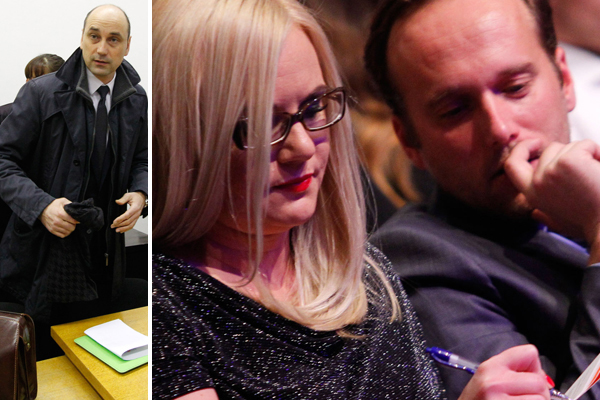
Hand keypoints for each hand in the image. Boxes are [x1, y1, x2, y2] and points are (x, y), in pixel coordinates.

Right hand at [39, 197, 78, 237]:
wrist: (42, 209)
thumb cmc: (53, 205)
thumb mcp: (62, 201)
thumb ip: (70, 204)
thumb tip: (78, 209)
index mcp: (60, 213)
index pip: (73, 220)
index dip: (77, 220)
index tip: (77, 219)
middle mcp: (57, 221)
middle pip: (71, 227)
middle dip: (74, 225)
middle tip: (73, 222)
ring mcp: (54, 227)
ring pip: (67, 232)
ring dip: (70, 229)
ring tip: (69, 225)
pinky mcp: (51, 230)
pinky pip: (62, 235)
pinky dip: (65, 233)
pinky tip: (65, 229)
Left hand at [111, 192, 145, 232]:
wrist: (141, 198)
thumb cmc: (135, 196)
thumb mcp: (128, 195)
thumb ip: (122, 199)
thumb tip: (117, 202)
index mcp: (135, 207)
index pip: (127, 215)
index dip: (120, 219)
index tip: (114, 221)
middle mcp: (137, 213)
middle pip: (128, 221)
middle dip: (120, 224)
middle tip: (112, 226)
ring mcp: (137, 217)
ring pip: (131, 225)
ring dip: (123, 228)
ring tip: (116, 230)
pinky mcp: (136, 218)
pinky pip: (132, 225)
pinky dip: (127, 229)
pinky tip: (122, 230)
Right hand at [458, 345, 549, 399]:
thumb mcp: (487, 380)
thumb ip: (512, 372)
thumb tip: (544, 379)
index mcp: (490, 367)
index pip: (529, 353)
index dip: (532, 368)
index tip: (524, 379)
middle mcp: (493, 382)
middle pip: (539, 382)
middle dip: (538, 393)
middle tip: (520, 398)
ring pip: (542, 399)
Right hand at [504, 139, 599, 261]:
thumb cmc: (592, 223)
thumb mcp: (560, 222)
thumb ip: (544, 216)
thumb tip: (535, 215)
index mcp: (532, 195)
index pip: (512, 165)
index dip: (522, 149)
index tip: (536, 143)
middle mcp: (537, 182)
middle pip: (550, 150)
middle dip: (570, 154)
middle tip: (587, 173)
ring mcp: (551, 171)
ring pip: (569, 146)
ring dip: (587, 155)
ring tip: (595, 176)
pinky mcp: (569, 161)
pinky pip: (585, 144)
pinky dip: (598, 153)